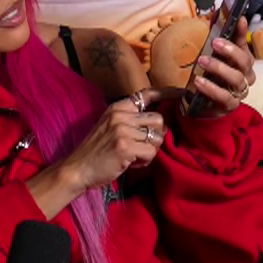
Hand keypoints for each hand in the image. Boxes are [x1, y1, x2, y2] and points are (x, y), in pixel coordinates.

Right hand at [50, 94, 168, 194]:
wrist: (78, 168)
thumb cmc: (97, 151)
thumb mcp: (111, 127)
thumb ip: (132, 120)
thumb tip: (161, 123)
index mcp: (118, 107)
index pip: (147, 94)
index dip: (168, 93)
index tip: (183, 93)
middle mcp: (120, 114)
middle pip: (158, 119)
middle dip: (156, 135)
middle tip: (142, 146)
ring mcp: (122, 129)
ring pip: (158, 137)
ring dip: (150, 150)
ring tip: (134, 155)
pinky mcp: (125, 146)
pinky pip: (151, 152)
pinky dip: (145, 161)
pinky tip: (131, 163)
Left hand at [185, 26, 256, 119]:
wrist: (203, 105)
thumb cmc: (210, 76)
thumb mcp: (211, 54)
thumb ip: (214, 35)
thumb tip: (216, 13)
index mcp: (242, 60)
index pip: (244, 43)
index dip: (242, 32)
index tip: (238, 19)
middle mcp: (245, 75)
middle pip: (245, 61)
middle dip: (231, 51)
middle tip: (214, 43)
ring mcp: (239, 91)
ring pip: (236, 79)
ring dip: (219, 68)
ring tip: (202, 61)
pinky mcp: (230, 105)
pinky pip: (224, 97)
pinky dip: (211, 88)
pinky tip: (198, 81)